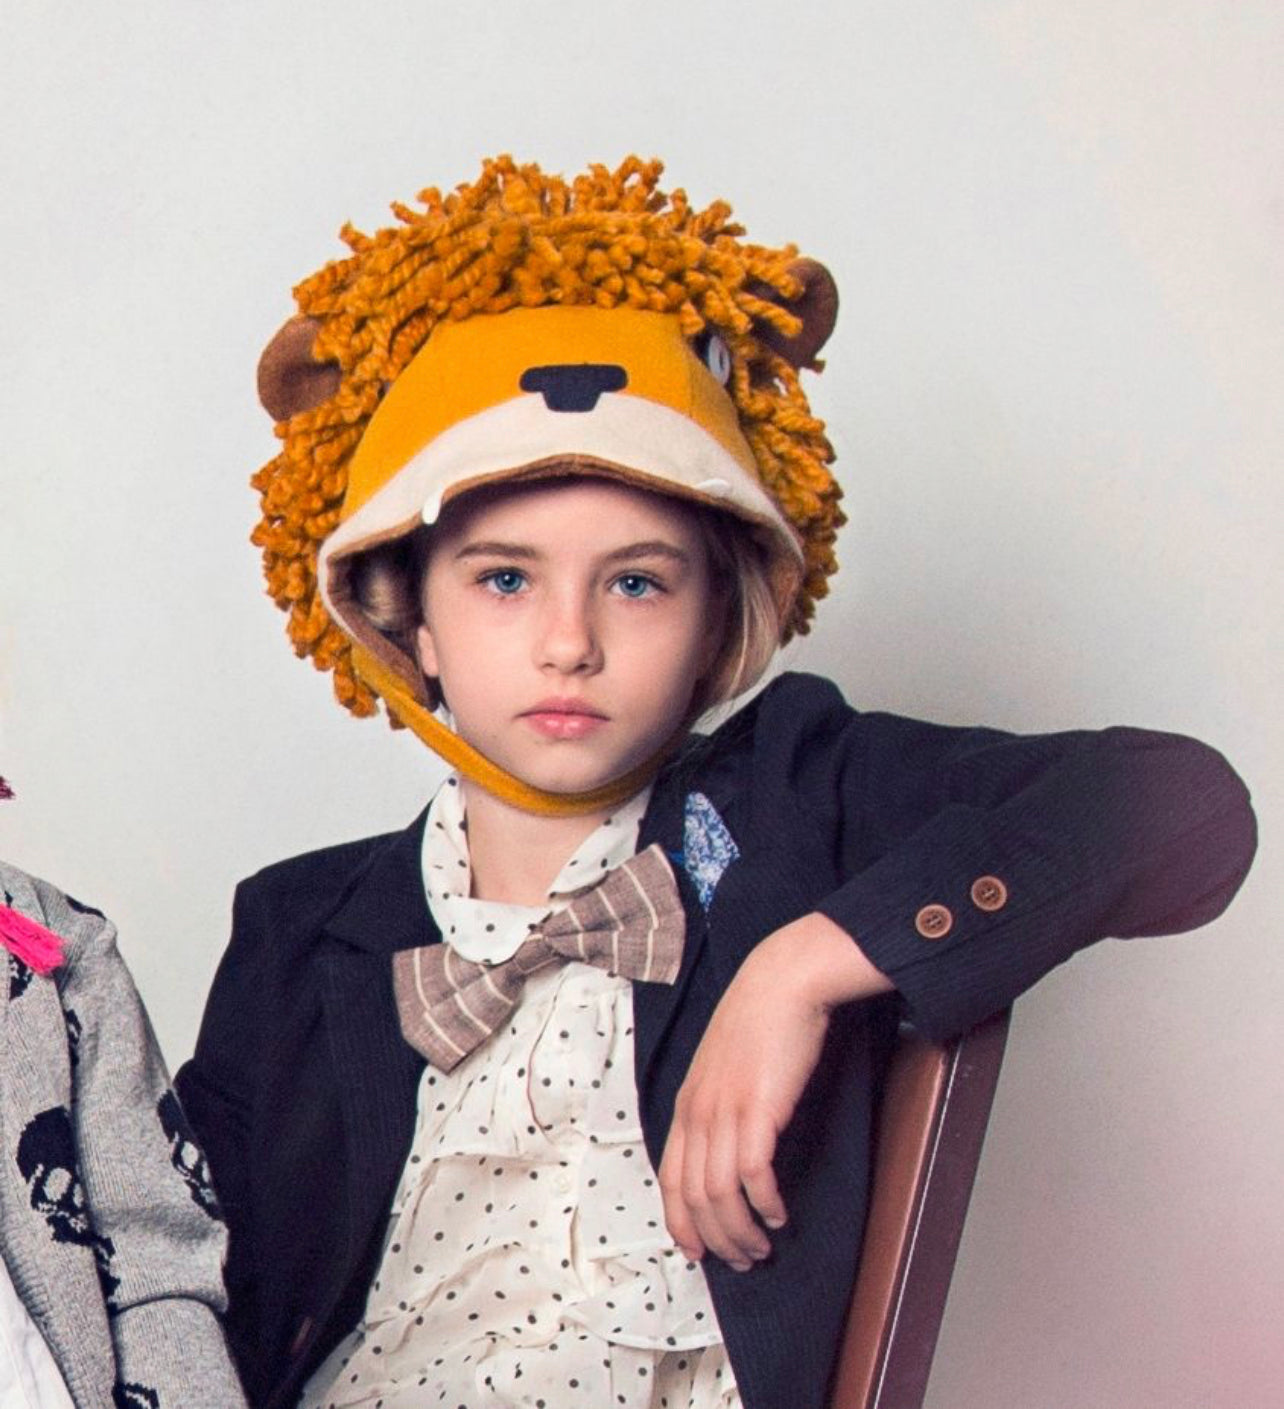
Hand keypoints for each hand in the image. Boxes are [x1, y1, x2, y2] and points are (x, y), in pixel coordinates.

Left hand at [657, 912, 891, 1270]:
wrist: (781, 982)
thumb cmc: (760, 1021)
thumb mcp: (724, 1066)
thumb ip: (719, 1103)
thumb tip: (727, 1144)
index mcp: (687, 1103)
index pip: (669, 1179)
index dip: (680, 1222)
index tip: (697, 1251)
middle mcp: (698, 1112)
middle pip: (692, 1196)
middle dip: (713, 1238)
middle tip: (739, 1261)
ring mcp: (725, 1110)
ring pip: (719, 1193)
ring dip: (740, 1230)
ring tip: (761, 1247)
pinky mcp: (758, 1109)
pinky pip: (752, 1173)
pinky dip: (763, 1203)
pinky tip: (777, 1214)